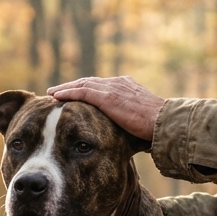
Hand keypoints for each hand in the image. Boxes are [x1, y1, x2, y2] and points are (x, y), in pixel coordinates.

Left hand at [48, 76, 164, 140]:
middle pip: (89, 82)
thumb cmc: (157, 126)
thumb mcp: (142, 118)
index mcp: (127, 86)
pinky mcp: (107, 97)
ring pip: (82, 85)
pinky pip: (82, 92)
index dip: (87, 89)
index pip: (102, 86)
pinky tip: (57, 97)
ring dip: (66, 88)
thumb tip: (130, 133)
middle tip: (58, 91)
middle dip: (73, 86)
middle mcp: (118, 83)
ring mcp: (112, 89)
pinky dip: (68, 93)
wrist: (163, 122)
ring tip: (52, 93)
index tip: (76, 95)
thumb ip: (131, 119)